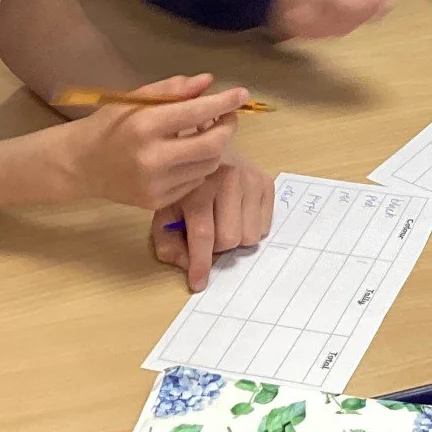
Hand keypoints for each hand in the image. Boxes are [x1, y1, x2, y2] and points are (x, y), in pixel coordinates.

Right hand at [65, 74, 244, 210]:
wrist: (79, 165)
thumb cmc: (109, 125)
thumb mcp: (135, 99)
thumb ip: (173, 89)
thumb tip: (209, 83)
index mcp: (145, 126)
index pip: (197, 112)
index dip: (225, 102)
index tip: (242, 94)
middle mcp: (152, 158)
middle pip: (212, 144)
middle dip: (227, 127)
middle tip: (227, 116)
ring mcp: (156, 184)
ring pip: (208, 165)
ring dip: (214, 147)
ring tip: (204, 133)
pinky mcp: (157, 202)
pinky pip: (195, 182)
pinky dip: (199, 166)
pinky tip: (187, 155)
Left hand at [152, 151, 275, 290]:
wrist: (207, 147)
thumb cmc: (185, 185)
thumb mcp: (165, 210)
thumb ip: (168, 242)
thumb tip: (188, 265)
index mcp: (197, 187)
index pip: (202, 234)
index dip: (200, 264)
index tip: (198, 284)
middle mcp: (227, 179)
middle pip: (230, 239)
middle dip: (218, 248)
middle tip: (210, 238)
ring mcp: (250, 179)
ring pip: (250, 236)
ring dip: (236, 239)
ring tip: (225, 224)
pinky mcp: (266, 182)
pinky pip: (265, 226)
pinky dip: (251, 229)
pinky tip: (239, 215)